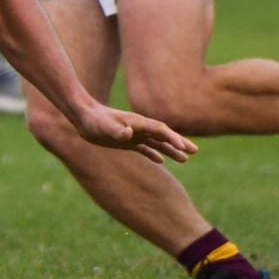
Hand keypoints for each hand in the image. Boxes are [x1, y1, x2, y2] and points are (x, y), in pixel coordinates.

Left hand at [70, 103, 197, 164]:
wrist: (83, 117)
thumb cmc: (93, 121)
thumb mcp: (104, 127)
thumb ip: (117, 130)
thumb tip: (129, 134)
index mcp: (137, 123)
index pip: (160, 131)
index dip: (173, 138)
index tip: (184, 148)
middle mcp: (139, 128)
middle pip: (164, 135)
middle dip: (180, 143)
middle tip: (195, 151)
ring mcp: (134, 134)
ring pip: (157, 143)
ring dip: (171, 150)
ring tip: (185, 159)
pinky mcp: (126, 141)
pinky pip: (145, 148)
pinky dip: (154, 153)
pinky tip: (162, 161)